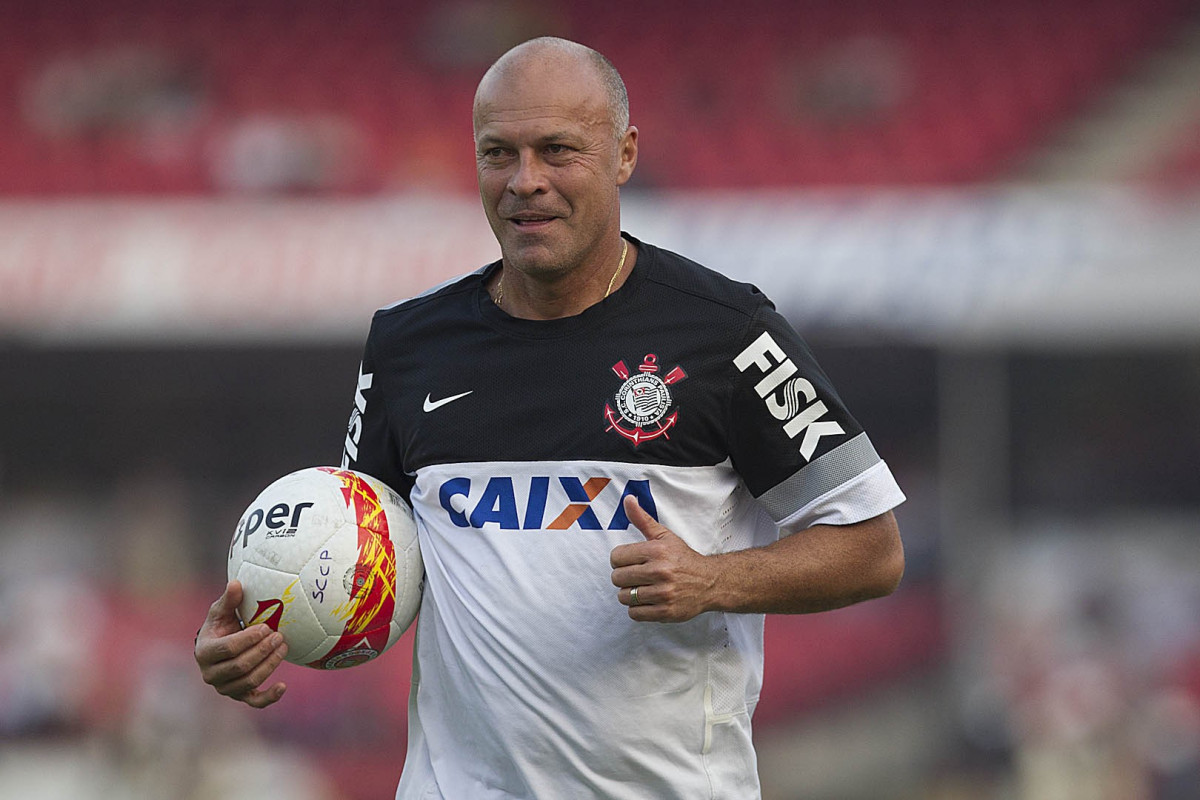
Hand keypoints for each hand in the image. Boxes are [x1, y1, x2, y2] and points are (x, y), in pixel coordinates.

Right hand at [194, 580, 287, 707]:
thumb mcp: (222, 611)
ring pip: (249, 681)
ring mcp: (225, 687)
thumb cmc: (222, 625)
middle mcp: (211, 674)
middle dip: (262, 651)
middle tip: (279, 636)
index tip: (266, 627)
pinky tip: (283, 686)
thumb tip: (236, 583)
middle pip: (240, 666)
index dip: (248, 639)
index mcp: (204, 652)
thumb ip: (229, 599)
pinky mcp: (240, 696)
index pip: (227, 649)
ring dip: (269, 665)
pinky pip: (255, 702)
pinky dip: (269, 697)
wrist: (221, 646)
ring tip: (284, 647)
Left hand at [610, 495, 716, 621]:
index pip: (616, 557)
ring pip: (624, 597)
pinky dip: (638, 609)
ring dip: (630, 594)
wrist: (710, 582)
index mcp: (657, 551)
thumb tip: (628, 499)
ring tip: (643, 588)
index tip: (631, 561)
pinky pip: (634, 613)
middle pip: (617, 578)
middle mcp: (660, 572)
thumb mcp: (664, 536)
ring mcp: (663, 593)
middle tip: (637, 575)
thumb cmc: (683, 559)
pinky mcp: (665, 612)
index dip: (620, 560)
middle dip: (624, 577)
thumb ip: (642, 519)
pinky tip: (648, 600)